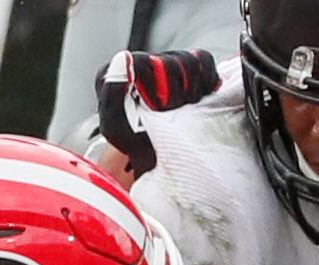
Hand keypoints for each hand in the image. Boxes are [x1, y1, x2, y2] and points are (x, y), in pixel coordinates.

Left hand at [96, 50, 219, 176]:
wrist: (156, 152)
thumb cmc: (133, 141)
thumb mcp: (114, 125)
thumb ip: (112, 90)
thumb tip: (122, 57)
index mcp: (114, 72)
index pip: (142, 61)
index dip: (154, 87)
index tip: (155, 107)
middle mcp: (138, 62)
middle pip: (170, 62)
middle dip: (173, 94)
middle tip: (167, 113)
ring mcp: (163, 60)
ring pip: (189, 60)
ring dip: (190, 90)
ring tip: (180, 107)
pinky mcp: (186, 64)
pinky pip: (204, 59)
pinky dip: (206, 79)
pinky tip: (196, 96)